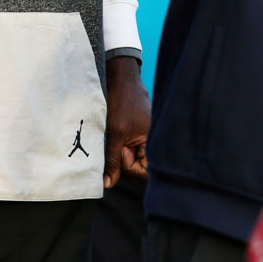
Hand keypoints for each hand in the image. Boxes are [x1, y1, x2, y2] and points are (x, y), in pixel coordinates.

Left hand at [104, 55, 149, 187]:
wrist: (121, 77)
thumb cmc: (121, 101)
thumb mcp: (115, 133)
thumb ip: (113, 160)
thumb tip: (108, 184)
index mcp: (154, 143)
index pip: (146, 173)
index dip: (131, 167)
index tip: (121, 151)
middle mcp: (153, 143)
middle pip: (139, 168)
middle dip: (125, 161)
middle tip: (118, 143)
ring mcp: (146, 138)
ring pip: (133, 158)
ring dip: (121, 153)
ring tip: (117, 135)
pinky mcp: (139, 133)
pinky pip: (131, 148)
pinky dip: (121, 145)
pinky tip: (117, 132)